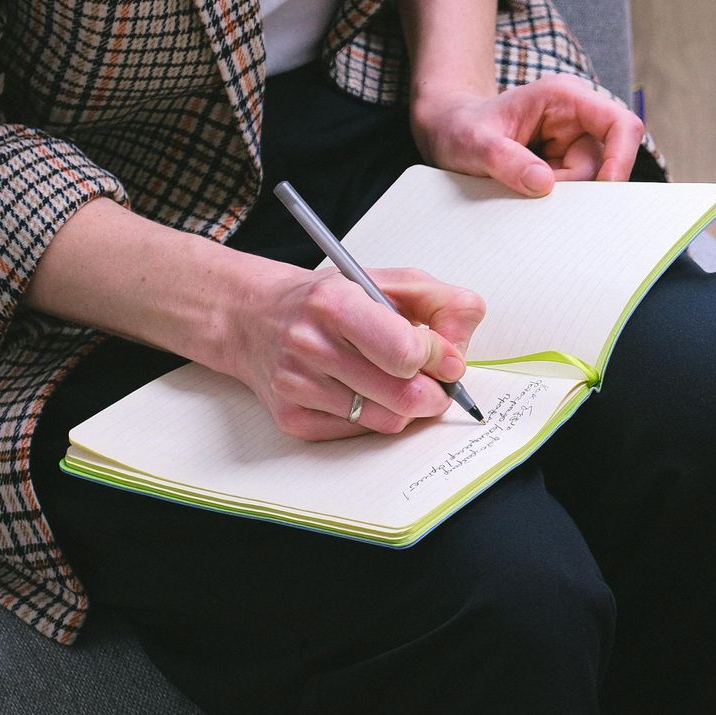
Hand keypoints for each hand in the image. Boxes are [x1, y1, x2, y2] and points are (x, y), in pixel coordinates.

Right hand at [223, 259, 485, 440]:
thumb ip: (441, 303)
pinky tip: (364, 391)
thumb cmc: (328, 300)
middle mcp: (310, 346)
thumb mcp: (387, 282)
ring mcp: (297, 386)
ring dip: (407, 406)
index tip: (448, 358)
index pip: (407, 353)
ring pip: (387, 420)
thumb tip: (461, 348)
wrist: (254, 317)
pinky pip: (361, 432)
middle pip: (403, 396)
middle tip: (436, 381)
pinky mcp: (293, 418)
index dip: (441, 359)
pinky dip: (376, 416)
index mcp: (334, 303)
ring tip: (398, 381)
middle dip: (435, 392)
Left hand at [411, 75, 645, 196]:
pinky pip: (573, 193)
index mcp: (565, 98)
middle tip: (529, 191)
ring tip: (516, 187)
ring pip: (588, 185)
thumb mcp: (474, 143)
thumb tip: (544, 184)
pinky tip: (523, 193)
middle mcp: (577, 120)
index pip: (621, 125)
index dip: (621, 159)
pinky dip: (552, 202)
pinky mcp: (564, 166)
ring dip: (559, 198)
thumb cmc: (459, 127)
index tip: (602, 190)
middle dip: (573, 189)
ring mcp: (572, 145)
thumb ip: (506, 160)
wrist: (446, 132)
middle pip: (603, 165)